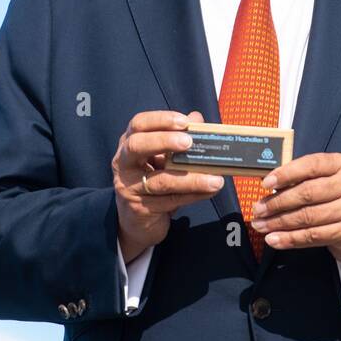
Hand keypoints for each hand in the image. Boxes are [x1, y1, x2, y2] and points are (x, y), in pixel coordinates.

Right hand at [112, 110, 223, 262]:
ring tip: (215, 179)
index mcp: (129, 144)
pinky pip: (170, 201)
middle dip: (163, 140)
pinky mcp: (139, 209)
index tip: (184, 121)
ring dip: (191, 179)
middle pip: (137, 145)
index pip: (139, 124)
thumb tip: (197, 119)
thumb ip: (178, 137)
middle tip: (188, 142)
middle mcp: (124, 163)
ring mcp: (129, 187)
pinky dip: (193, 196)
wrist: (136, 221)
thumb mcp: (163, 158)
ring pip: (160, 181)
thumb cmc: (152, 180)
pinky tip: (210, 191)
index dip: (160, 120)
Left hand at [248, 152, 340, 266]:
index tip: (265, 184)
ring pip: (307, 216)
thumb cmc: (334, 198)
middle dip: (277, 203)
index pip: (311, 165)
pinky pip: (312, 236)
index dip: (286, 174)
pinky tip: (274, 240)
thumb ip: (301, 178)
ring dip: (279, 223)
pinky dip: (290, 239)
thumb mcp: (323, 180)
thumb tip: (268, 186)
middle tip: (258, 210)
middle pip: (306, 193)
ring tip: (261, 226)